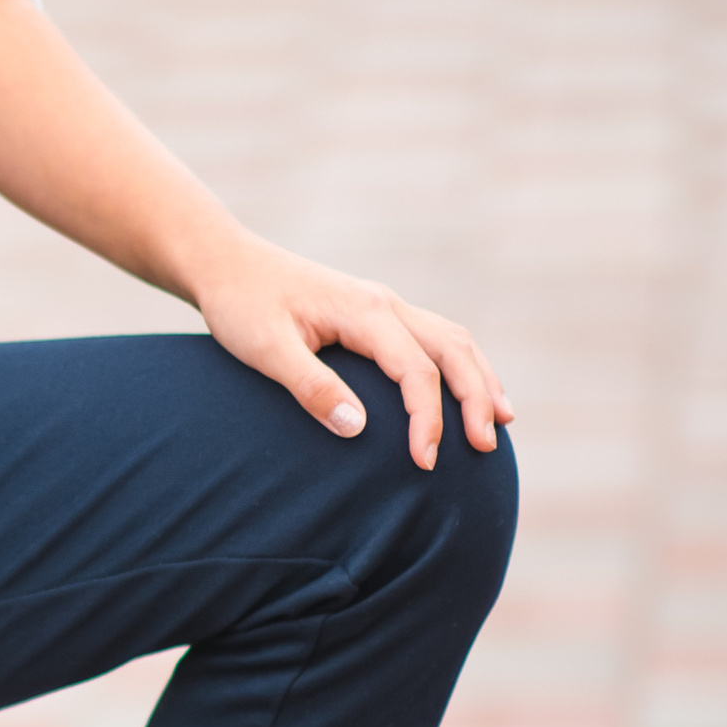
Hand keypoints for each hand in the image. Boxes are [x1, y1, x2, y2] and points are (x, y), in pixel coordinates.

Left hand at [187, 233, 511, 469]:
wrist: (226, 264)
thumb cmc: (241, 307)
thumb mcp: (265, 349)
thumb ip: (310, 386)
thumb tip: (357, 429)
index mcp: (365, 311)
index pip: (416, 370)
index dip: (427, 420)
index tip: (425, 463)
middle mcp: (385, 303)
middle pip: (453, 349)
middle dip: (476, 398)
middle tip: (485, 448)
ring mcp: (384, 305)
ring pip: (452, 339)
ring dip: (480, 379)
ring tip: (500, 423)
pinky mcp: (376, 313)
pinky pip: (434, 337)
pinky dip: (459, 365)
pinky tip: (466, 392)